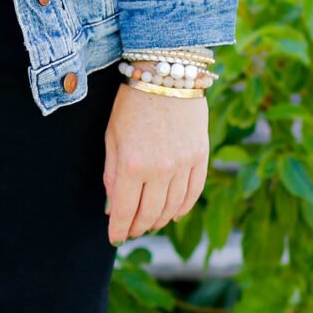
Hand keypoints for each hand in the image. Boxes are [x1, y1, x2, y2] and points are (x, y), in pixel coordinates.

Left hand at [103, 83, 208, 245]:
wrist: (166, 74)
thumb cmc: (131, 104)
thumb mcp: (112, 137)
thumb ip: (113, 174)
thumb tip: (114, 207)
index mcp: (133, 165)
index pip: (126, 211)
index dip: (119, 229)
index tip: (115, 238)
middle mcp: (160, 169)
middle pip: (150, 214)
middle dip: (138, 227)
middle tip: (131, 231)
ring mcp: (183, 164)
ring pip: (172, 207)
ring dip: (159, 221)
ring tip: (150, 224)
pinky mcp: (200, 156)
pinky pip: (193, 192)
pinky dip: (183, 208)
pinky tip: (173, 214)